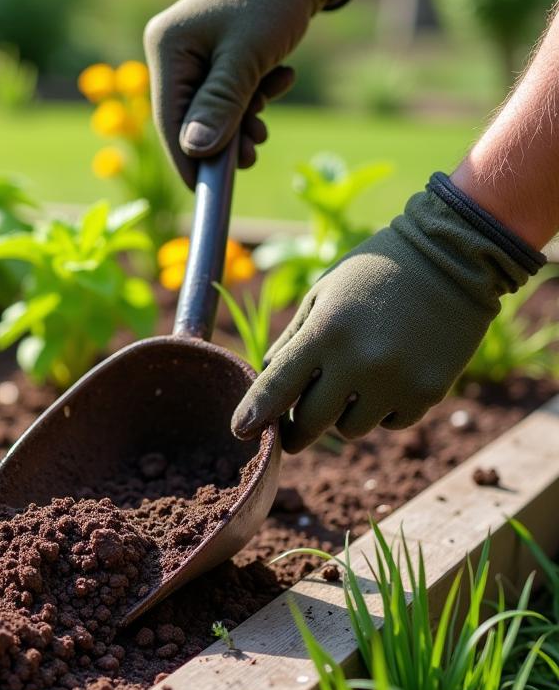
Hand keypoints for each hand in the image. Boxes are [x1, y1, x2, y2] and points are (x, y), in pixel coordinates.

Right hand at [144, 0, 355, 187]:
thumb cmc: (272, 0)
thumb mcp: (247, 56)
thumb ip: (220, 103)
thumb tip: (195, 151)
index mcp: (166, 47)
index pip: (169, 118)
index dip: (187, 157)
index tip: (204, 190)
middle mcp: (170, 51)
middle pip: (187, 116)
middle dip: (221, 139)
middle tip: (251, 157)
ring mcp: (190, 53)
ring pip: (209, 108)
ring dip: (240, 120)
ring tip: (265, 126)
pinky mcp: (212, 55)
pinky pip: (225, 92)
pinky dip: (249, 99)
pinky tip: (277, 83)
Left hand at [232, 174, 544, 451]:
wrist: (451, 258)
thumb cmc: (374, 273)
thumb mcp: (324, 294)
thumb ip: (295, 339)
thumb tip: (270, 380)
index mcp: (325, 332)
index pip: (278, 384)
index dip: (256, 412)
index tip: (239, 431)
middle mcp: (358, 362)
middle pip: (311, 421)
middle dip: (297, 428)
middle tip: (292, 429)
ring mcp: (396, 381)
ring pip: (350, 429)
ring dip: (343, 415)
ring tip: (355, 382)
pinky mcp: (429, 392)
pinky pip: (390, 423)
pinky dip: (383, 411)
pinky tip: (390, 379)